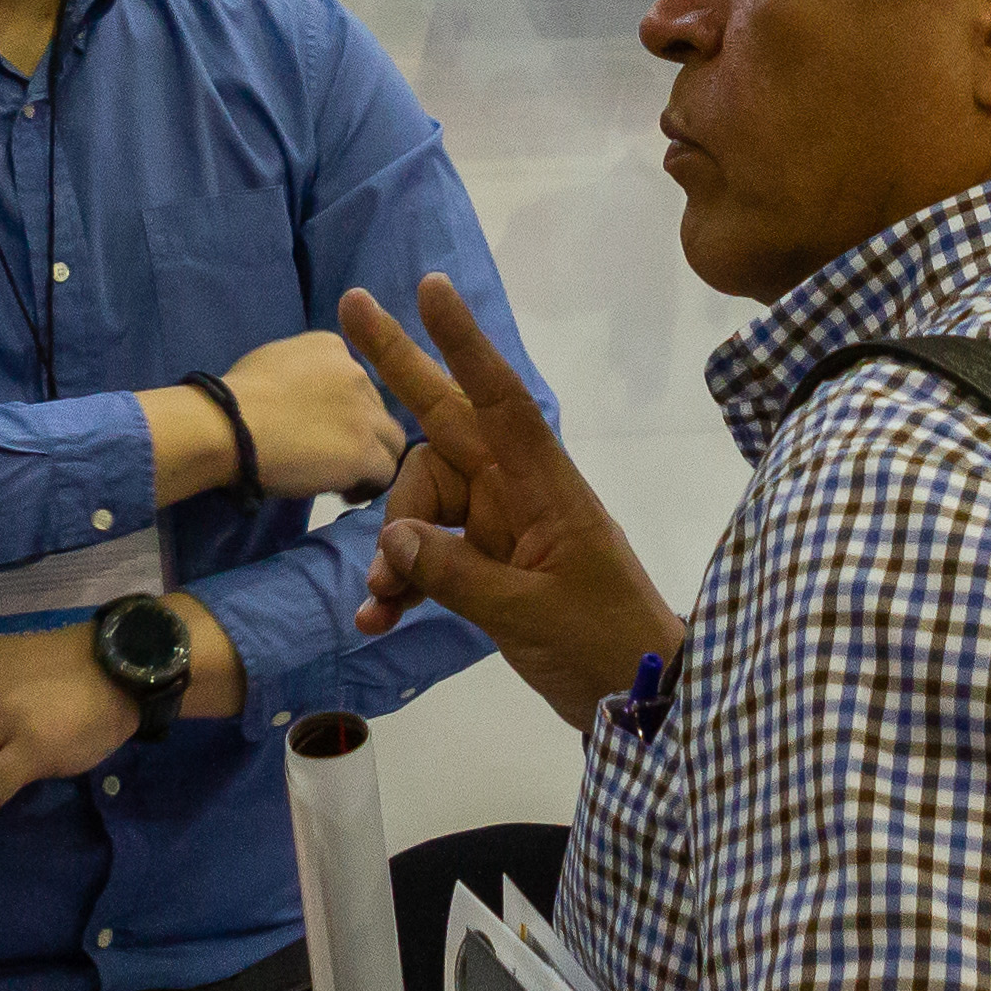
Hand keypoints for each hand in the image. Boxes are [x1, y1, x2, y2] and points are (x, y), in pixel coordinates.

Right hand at [220, 327, 409, 498]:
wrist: (229, 426)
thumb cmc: (235, 398)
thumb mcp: (271, 362)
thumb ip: (301, 373)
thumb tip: (302, 396)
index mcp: (331, 347)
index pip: (356, 381)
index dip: (344, 410)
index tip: (323, 428)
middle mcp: (356, 373)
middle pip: (376, 410)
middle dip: (360, 433)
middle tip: (333, 457)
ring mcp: (363, 413)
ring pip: (392, 440)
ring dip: (372, 459)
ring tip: (345, 479)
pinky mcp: (364, 450)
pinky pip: (384, 472)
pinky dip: (368, 485)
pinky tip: (345, 493)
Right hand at [339, 273, 680, 730]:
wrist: (641, 701)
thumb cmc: (603, 644)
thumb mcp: (530, 613)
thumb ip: (458, 574)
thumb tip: (392, 538)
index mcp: (543, 486)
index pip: (499, 399)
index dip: (463, 343)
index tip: (431, 288)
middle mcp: (516, 493)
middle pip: (445, 423)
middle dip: (398, 367)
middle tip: (349, 306)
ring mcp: (500, 528)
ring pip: (423, 505)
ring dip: (392, 547)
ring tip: (379, 600)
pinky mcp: (488, 568)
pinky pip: (429, 557)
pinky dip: (402, 584)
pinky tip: (377, 619)